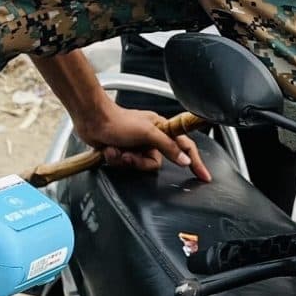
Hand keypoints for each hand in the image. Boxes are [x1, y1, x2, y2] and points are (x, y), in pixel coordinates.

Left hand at [78, 101, 211, 180]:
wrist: (92, 120)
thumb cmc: (118, 120)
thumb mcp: (148, 133)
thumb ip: (168, 146)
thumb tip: (184, 159)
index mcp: (161, 129)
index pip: (185, 146)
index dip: (195, 162)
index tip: (204, 176)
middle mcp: (151, 138)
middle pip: (156, 162)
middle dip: (140, 162)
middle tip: (130, 156)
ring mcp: (137, 146)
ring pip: (140, 166)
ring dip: (126, 160)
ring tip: (118, 151)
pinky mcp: (123, 152)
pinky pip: (126, 165)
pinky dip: (116, 159)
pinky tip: (111, 150)